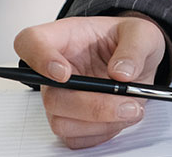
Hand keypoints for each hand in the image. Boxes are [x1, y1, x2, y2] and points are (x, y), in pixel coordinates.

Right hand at [13, 14, 165, 149]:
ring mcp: (60, 98)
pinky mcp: (71, 121)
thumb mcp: (142, 32)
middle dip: (91, 106)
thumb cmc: (129, 40)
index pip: (30, 42)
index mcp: (64, 38)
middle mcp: (55, 71)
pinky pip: (76, 138)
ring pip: (62, 123)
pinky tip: (121, 117)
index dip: (39, 59)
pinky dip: (103, 133)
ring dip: (101, 122)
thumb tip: (122, 73)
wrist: (137, 60)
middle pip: (50, 97)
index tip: (65, 73)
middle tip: (127, 103)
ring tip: (132, 108)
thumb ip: (135, 47)